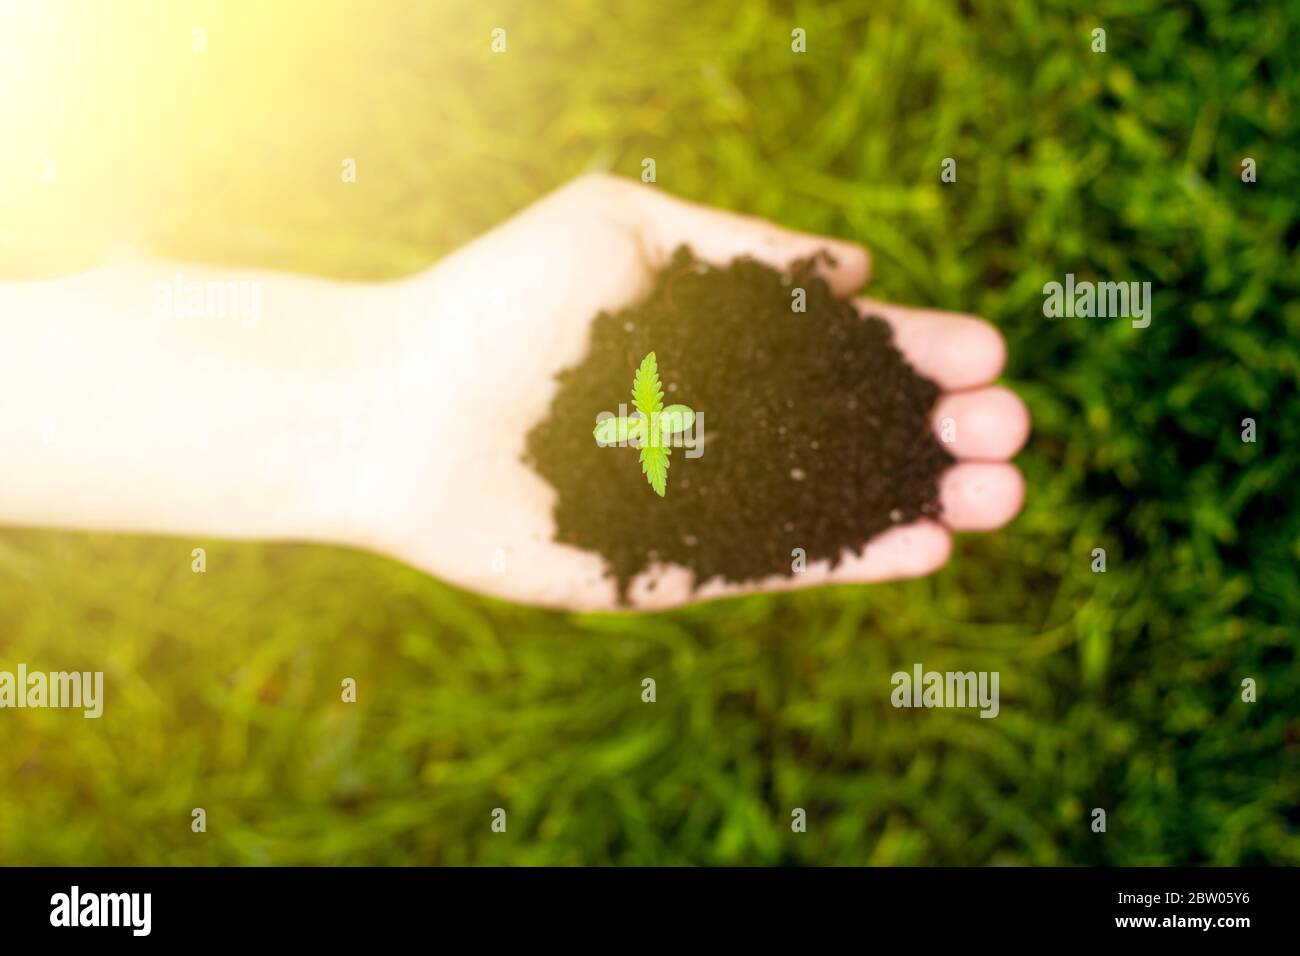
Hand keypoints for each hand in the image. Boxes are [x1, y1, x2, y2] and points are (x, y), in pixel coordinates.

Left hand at [364, 174, 1028, 610]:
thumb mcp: (622, 229)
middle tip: (1008, 426)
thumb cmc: (499, 301)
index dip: (914, 353)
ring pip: (840, 503)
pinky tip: (931, 545)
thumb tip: (852, 269)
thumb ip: (740, 250)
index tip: (982, 353)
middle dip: (939, 428)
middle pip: (856, 431)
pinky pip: (787, 564)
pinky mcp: (681, 563)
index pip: (840, 351)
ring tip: (1002, 489)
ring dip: (926, 498)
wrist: (398, 408)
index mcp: (717, 341)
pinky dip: (860, 557)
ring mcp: (710, 497)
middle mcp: (725, 421)